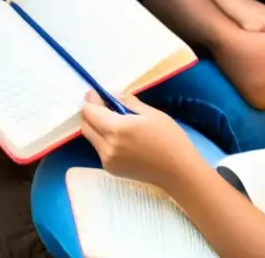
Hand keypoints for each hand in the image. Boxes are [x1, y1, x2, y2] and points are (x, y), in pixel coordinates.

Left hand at [80, 92, 197, 189]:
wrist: (178, 172)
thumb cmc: (169, 138)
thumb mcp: (150, 113)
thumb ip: (127, 102)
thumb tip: (112, 95)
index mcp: (117, 129)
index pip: (90, 111)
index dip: (90, 100)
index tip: (96, 92)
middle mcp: (107, 146)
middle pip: (86, 125)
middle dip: (90, 112)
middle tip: (103, 104)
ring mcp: (108, 160)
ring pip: (91, 137)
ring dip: (96, 126)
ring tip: (114, 120)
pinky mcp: (111, 169)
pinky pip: (99, 149)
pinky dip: (104, 139)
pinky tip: (121, 136)